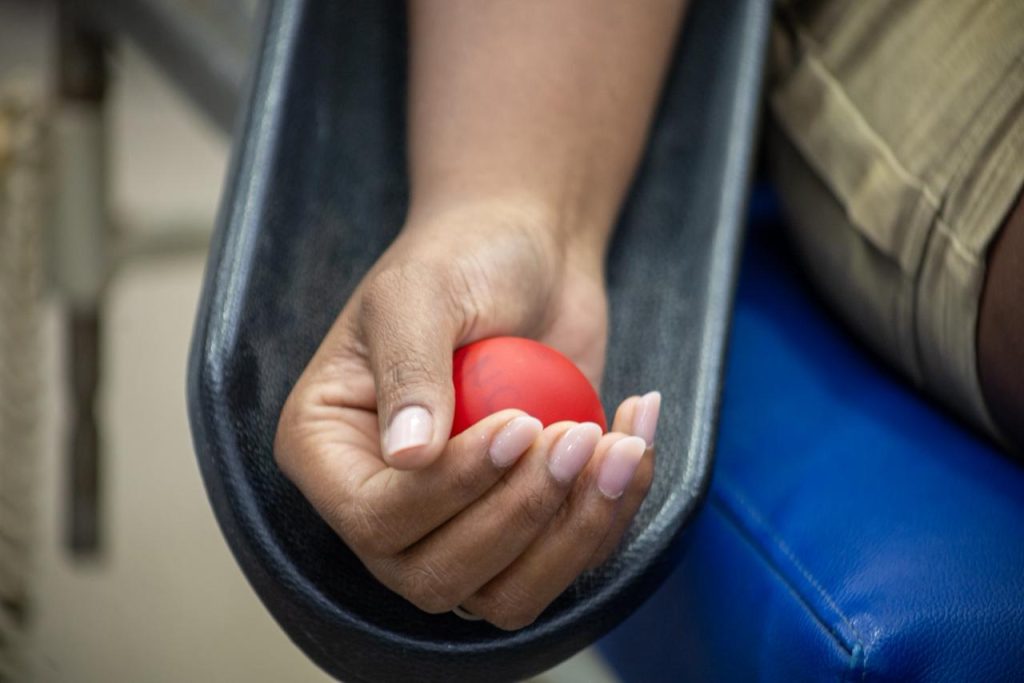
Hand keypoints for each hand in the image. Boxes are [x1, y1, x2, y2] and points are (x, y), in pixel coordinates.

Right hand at [274, 201, 660, 628]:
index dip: (453, 488)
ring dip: (574, 531)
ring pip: (507, 594)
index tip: (521, 422)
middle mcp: (384, 503)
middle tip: (574, 435)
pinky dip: (613, 514)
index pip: (376, 518)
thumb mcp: (421, 293)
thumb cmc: (460, 259)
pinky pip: (566, 562)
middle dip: (520, 515)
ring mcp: (456, 522)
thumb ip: (410, 371)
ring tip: (617, 446)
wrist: (527, 253)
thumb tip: (408, 458)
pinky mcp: (524, 520)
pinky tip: (634, 441)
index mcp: (330, 452)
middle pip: (438, 579)